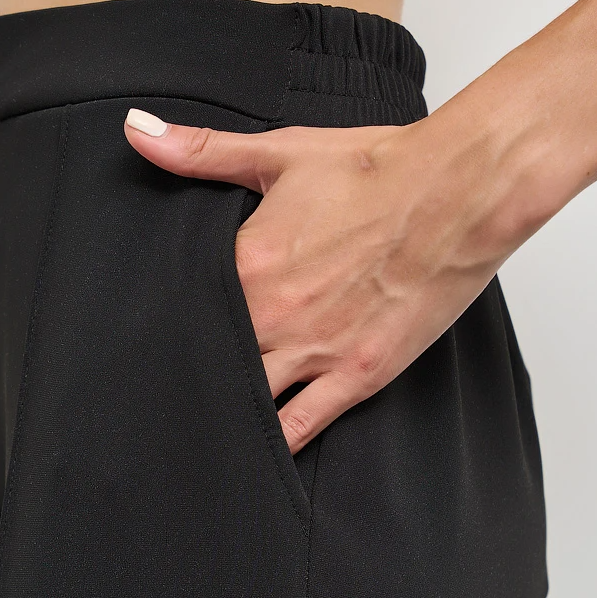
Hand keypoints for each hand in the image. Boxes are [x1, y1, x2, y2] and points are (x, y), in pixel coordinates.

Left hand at [124, 107, 515, 452]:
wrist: (460, 190)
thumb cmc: (379, 169)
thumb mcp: (280, 153)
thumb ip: (202, 151)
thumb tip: (136, 131)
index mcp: (245, 265)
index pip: (178, 311)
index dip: (159, 330)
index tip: (136, 346)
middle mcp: (272, 317)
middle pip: (206, 365)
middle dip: (183, 381)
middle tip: (153, 401)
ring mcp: (314, 352)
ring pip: (246, 404)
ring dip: (221, 419)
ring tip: (194, 438)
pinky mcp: (356, 377)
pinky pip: (300, 429)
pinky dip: (274, 449)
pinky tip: (248, 465)